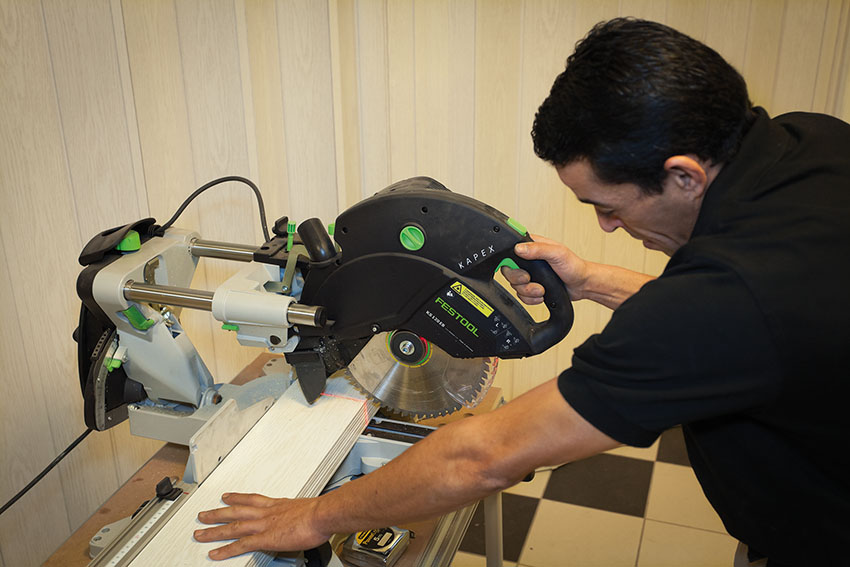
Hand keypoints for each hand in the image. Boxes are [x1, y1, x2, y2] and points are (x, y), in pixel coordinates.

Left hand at [194, 492, 329, 559]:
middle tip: (203, 514)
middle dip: (217, 513)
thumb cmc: (319, 513)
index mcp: (276, 504)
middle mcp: (266, 513)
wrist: (321, 515)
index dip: (237, 497)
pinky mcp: (264, 539)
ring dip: (214, 530)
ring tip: (200, 533)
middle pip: (235, 511)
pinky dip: (226, 550)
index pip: (251, 499)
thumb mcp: (306, 509)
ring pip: (233, 527)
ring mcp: (263, 525)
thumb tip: (302, 518)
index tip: (226, 496)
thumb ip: (298, 514)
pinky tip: (215, 553)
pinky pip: (240, 545)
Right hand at [500, 234, 587, 303]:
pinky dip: (530, 298)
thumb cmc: (574, 266)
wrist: (581, 285)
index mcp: (532, 246)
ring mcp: (529, 274)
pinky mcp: (531, 286)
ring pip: (514, 285)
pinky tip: (541, 295)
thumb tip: (519, 248)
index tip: (519, 266)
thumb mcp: (558, 253)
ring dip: (527, 291)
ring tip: (541, 289)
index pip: (510, 250)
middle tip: (529, 279)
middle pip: (508, 270)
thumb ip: (538, 249)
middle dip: (519, 279)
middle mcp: (528, 259)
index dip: (509, 260)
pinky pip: (521, 295)